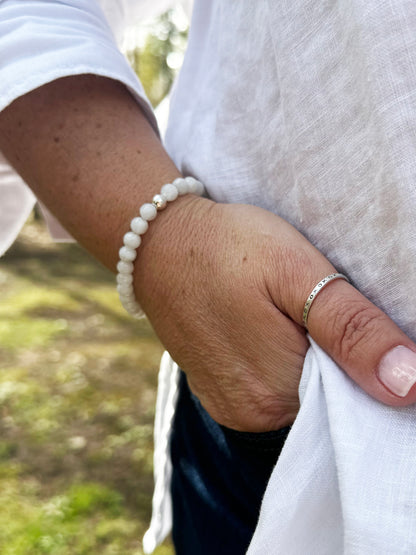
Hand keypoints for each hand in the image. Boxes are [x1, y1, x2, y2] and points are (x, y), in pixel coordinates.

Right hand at [135, 197, 415, 431]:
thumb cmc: (227, 248)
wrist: (157, 242)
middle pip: (321, 394)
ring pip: (293, 390)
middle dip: (327, 352)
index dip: (356, 352)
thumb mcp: (297, 273)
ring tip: (280, 311)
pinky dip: (274, 359)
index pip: (350, 394)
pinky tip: (259, 324)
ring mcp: (229, 407)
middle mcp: (251, 415)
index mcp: (276, 393)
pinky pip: (264, 387)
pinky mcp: (215, 392)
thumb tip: (410, 387)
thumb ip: (353, 331)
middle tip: (306, 302)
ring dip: (299, 355)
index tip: (337, 311)